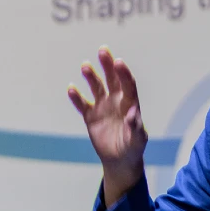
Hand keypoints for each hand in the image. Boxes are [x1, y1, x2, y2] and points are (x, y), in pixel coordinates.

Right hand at [68, 46, 147, 204]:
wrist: (120, 160)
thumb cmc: (133, 148)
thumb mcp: (137, 140)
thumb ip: (135, 126)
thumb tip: (131, 113)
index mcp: (129, 104)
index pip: (127, 84)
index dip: (123, 73)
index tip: (118, 62)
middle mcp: (116, 101)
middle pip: (112, 79)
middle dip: (108, 65)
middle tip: (103, 50)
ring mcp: (103, 107)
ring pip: (96, 88)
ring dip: (91, 77)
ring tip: (85, 66)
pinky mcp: (91, 116)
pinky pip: (82, 104)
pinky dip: (77, 97)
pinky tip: (71, 89)